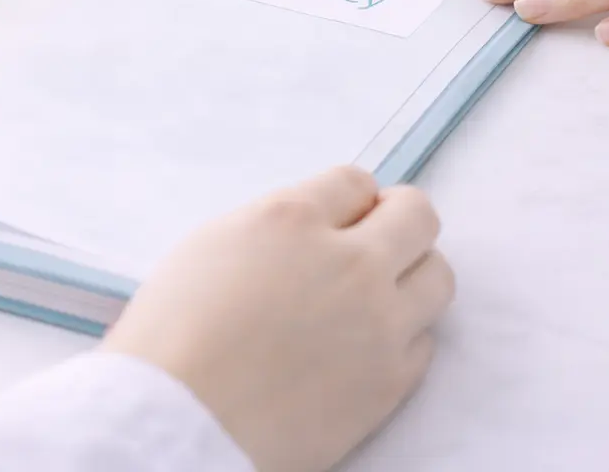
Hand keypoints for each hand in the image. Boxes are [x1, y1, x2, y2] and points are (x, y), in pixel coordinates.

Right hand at [103, 167, 452, 471]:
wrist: (177, 426)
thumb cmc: (169, 340)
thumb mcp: (209, 249)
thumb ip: (271, 228)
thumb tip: (311, 232)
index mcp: (292, 219)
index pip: (354, 182)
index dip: (348, 200)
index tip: (341, 218)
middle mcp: (349, 262)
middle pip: (417, 216)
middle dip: (398, 221)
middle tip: (375, 243)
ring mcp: (379, 323)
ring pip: (439, 276)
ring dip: (412, 276)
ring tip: (376, 297)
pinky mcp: (391, 381)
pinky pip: (424, 342)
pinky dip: (402, 338)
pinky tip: (364, 347)